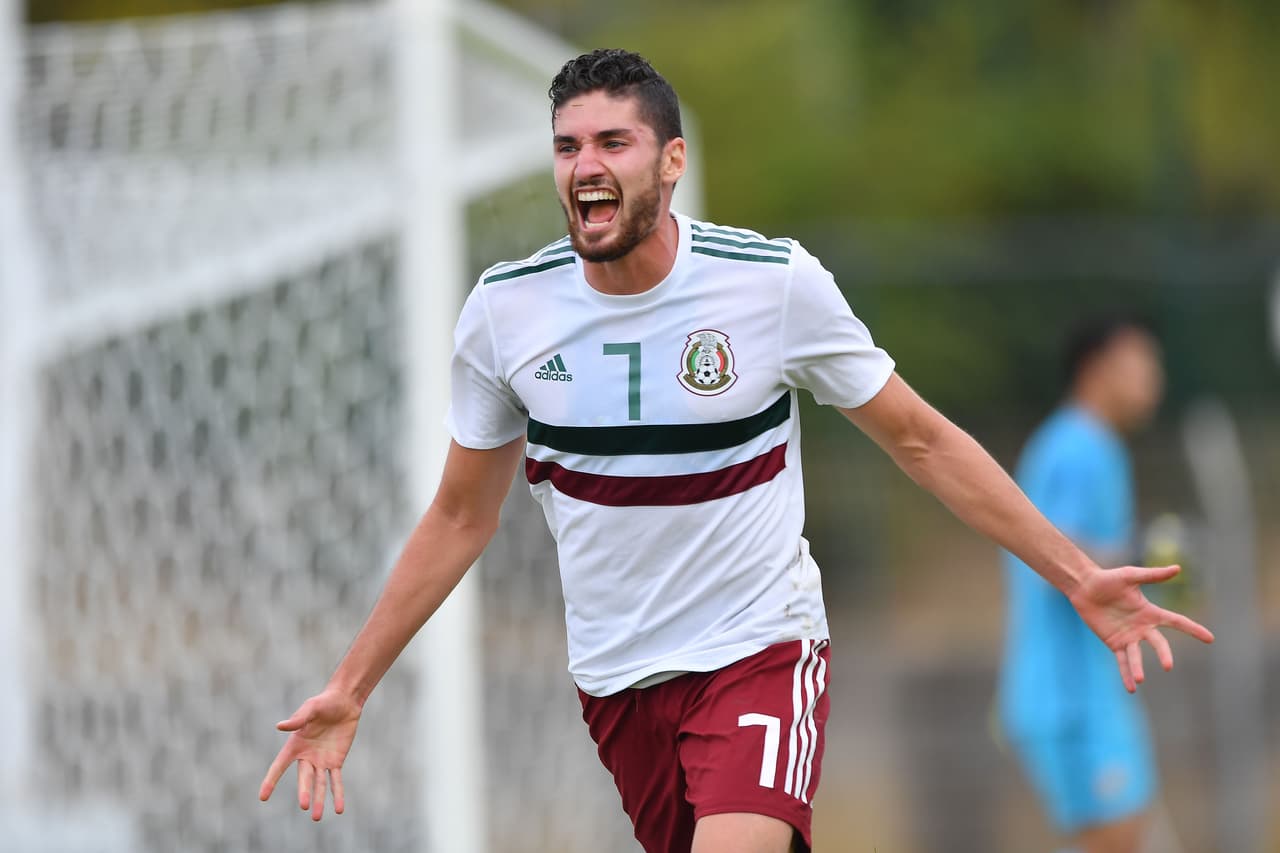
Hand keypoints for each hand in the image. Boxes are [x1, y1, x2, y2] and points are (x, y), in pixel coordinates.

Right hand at [259, 688, 361, 819]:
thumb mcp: (310, 708)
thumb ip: (298, 719)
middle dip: (304, 792)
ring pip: (318, 784)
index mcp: (295, 745)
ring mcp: (321, 761)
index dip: (271, 780)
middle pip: (303, 778)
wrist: (344, 702)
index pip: (280, 765)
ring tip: (316, 817)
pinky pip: (335, 781)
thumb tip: (280, 726)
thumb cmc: (323, 702)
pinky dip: (337, 794)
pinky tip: (339, 809)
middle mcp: (306, 756)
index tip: (263, 797)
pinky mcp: (336, 761)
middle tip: (304, 806)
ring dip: (318, 799)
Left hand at [1069, 564, 1214, 692]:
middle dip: (1164, 654)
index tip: (1210, 639)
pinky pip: (1122, 661)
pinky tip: (1132, 687)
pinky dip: (1126, 674)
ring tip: (1140, 679)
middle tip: (1168, 665)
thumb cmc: (1108, 579)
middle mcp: (1143, 627)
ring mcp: (1129, 637)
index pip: (1177, 622)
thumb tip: (1178, 568)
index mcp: (1150, 612)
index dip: (1193, 630)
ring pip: (1137, 656)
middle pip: (1158, 643)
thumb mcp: (1131, 576)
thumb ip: (1153, 575)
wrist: (1085, 587)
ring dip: (1139, 668)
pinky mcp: (1114, 643)